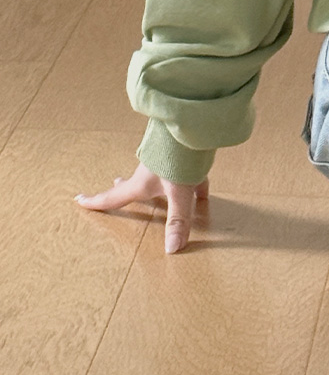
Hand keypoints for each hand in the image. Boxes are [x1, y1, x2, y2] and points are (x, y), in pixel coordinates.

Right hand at [74, 162, 208, 253]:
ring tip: (158, 190)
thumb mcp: (179, 193)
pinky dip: (193, 184)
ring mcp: (167, 163)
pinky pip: (189, 174)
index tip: (79, 199)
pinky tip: (203, 193)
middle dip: (125, 186)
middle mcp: (151, 172)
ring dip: (156, 184)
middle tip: (115, 183)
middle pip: (134, 183)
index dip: (96, 202)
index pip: (114, 197)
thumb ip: (177, 220)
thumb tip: (172, 250)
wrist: (192, 124)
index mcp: (142, 183)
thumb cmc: (179, 157)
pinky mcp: (186, 157)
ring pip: (159, 176)